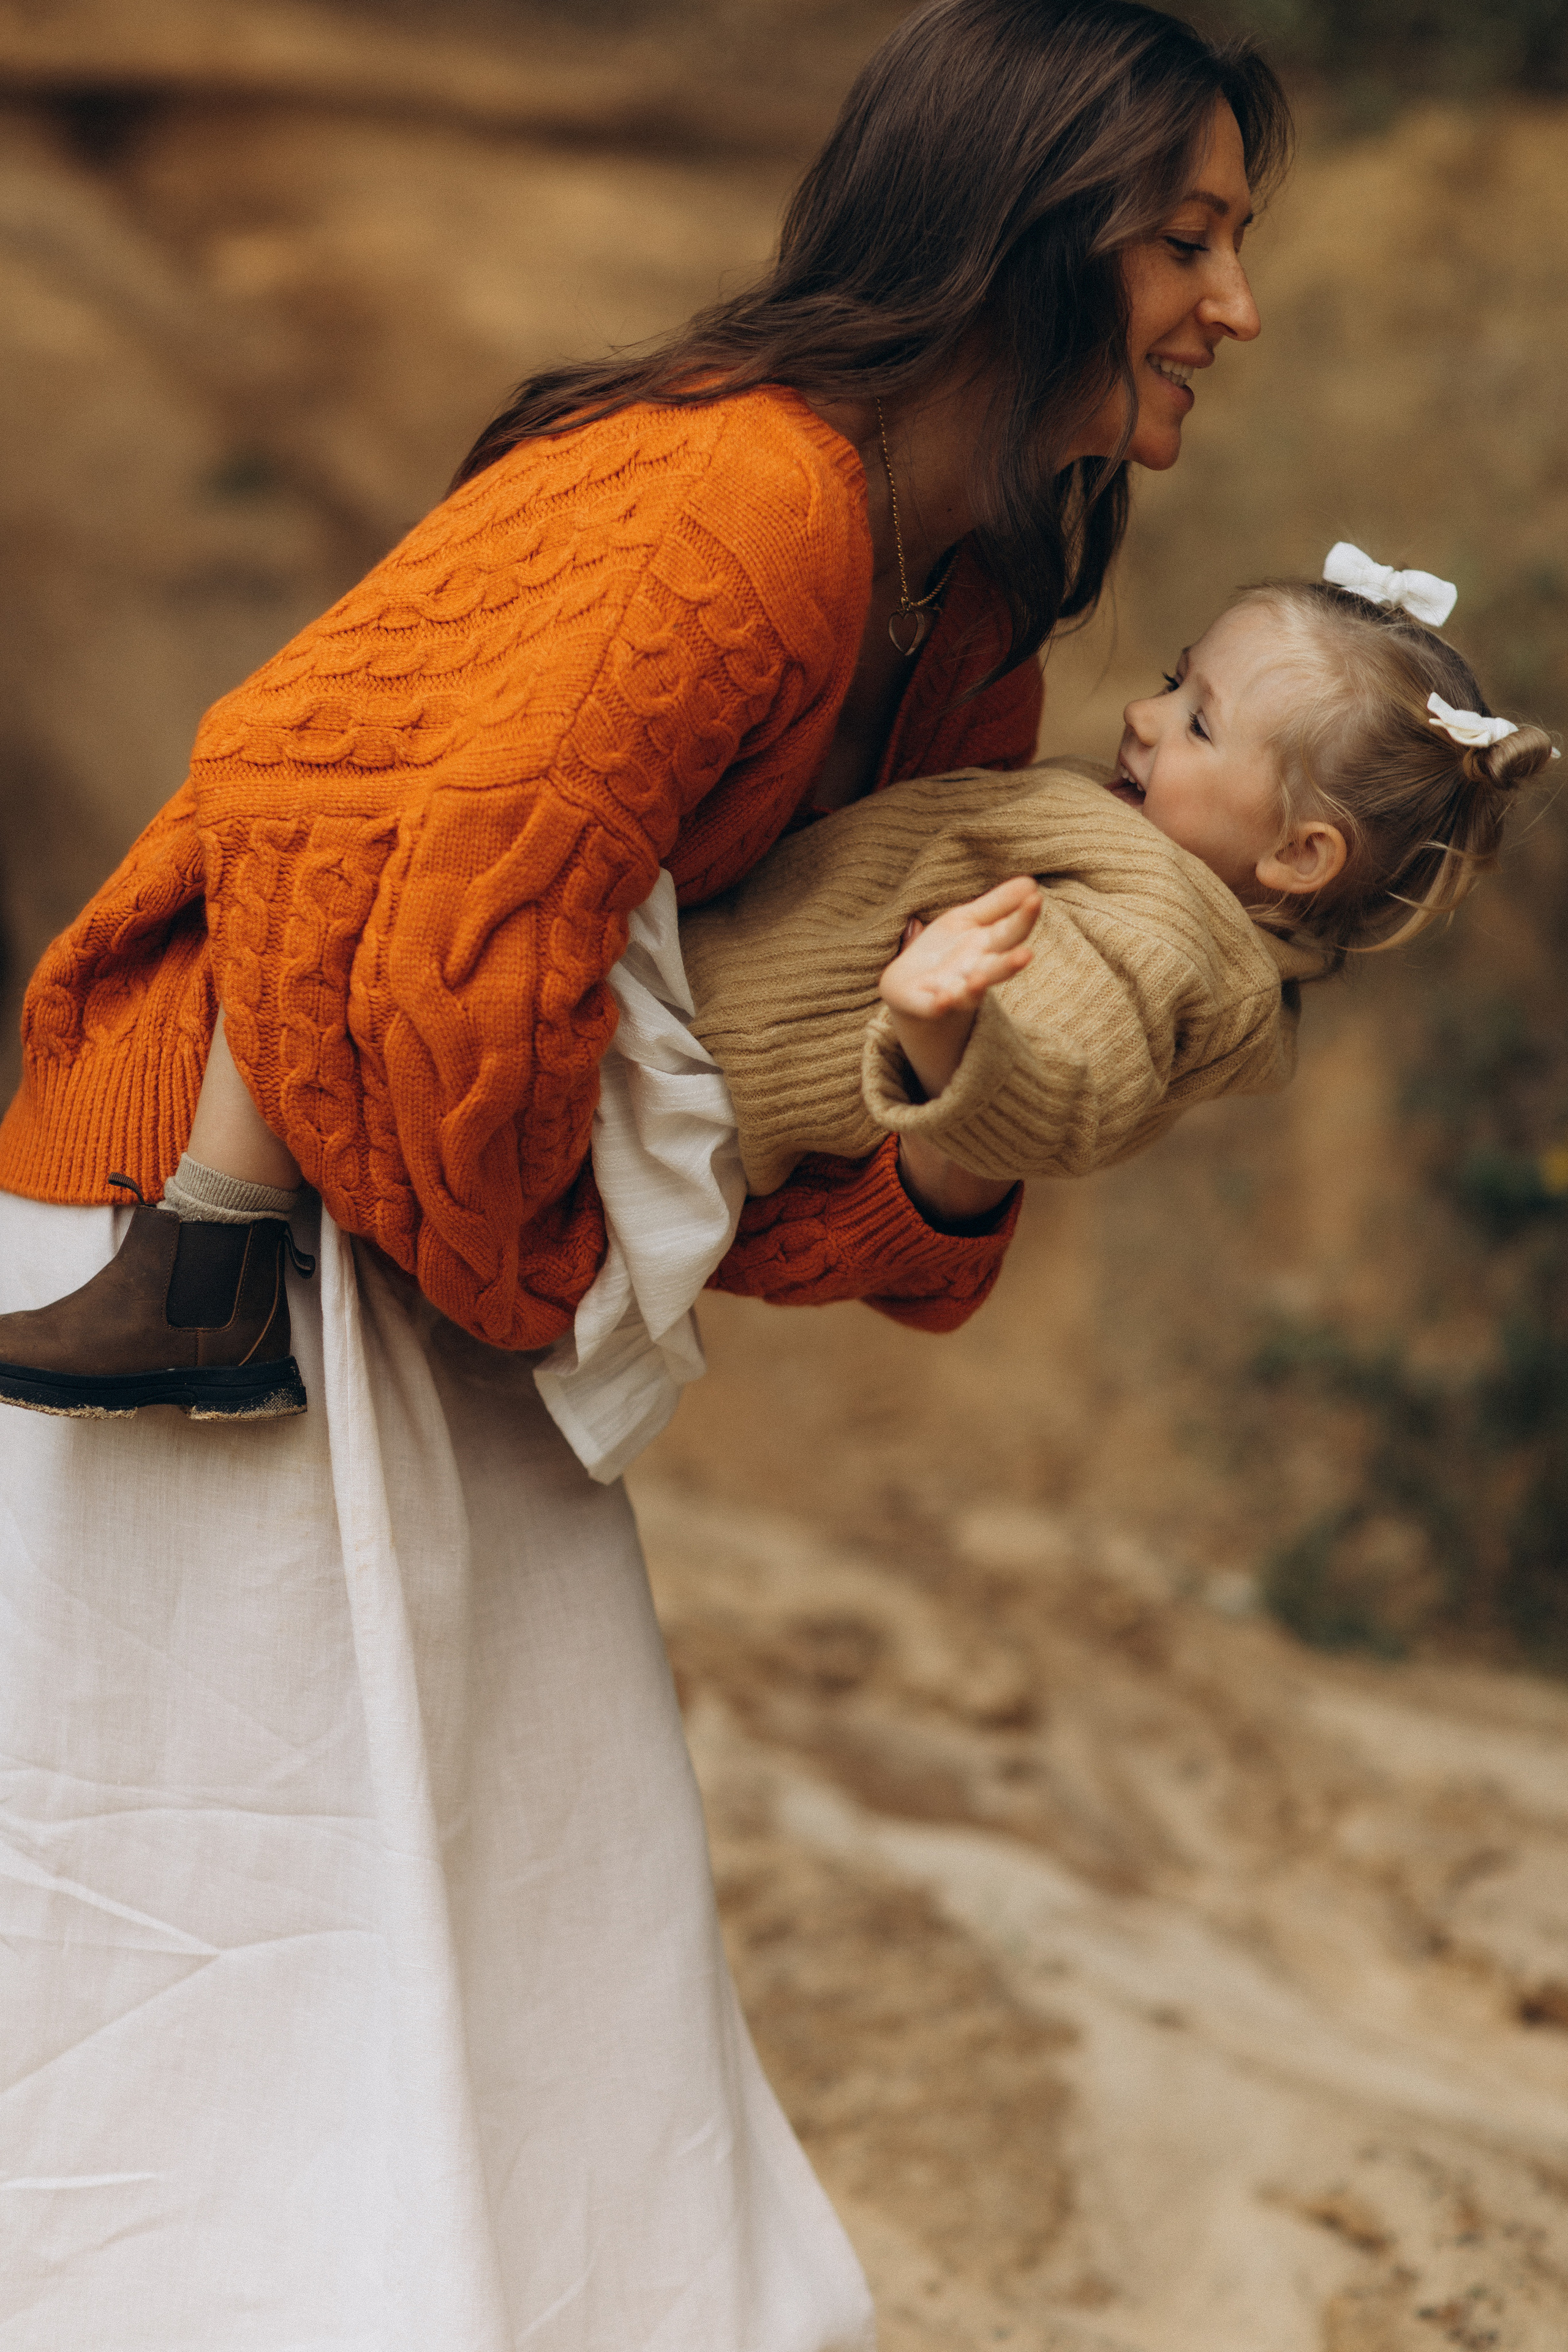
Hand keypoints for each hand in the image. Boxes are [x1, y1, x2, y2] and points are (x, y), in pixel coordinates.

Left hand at [879, 875, 1040, 1099]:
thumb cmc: (948, 951)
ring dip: (975, 987)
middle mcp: (975, 971)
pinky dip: (939, 1005)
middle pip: (996, 968)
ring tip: (979, 979)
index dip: (1023, 917)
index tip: (1035, 898)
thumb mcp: (968, 920)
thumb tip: (1031, 882)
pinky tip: (943, 999)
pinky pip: (933, 1007)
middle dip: (1010, 963)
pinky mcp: (925, 1004)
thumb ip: (998, 905)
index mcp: (987, 947)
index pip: (1010, 931)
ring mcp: (952, 990)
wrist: (912, 987)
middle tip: (1026, 955)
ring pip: (969, 993)